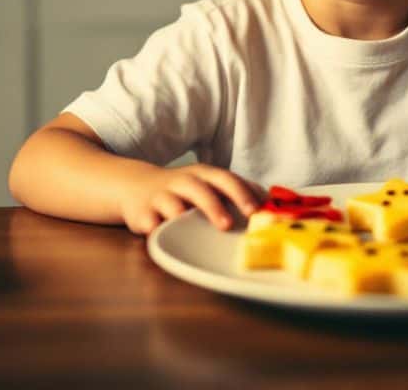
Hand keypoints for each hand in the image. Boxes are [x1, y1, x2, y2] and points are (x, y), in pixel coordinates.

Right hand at [119, 163, 264, 233]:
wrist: (135, 186)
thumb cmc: (184, 190)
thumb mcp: (209, 184)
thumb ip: (236, 192)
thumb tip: (272, 204)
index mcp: (203, 175)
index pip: (225, 179)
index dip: (241, 193)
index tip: (255, 210)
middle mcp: (182, 182)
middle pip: (199, 189)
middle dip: (213, 206)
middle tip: (227, 225)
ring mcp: (160, 197)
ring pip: (171, 204)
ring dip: (182, 216)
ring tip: (192, 232)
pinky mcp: (141, 213)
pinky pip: (148, 221)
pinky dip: (153, 228)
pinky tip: (159, 234)